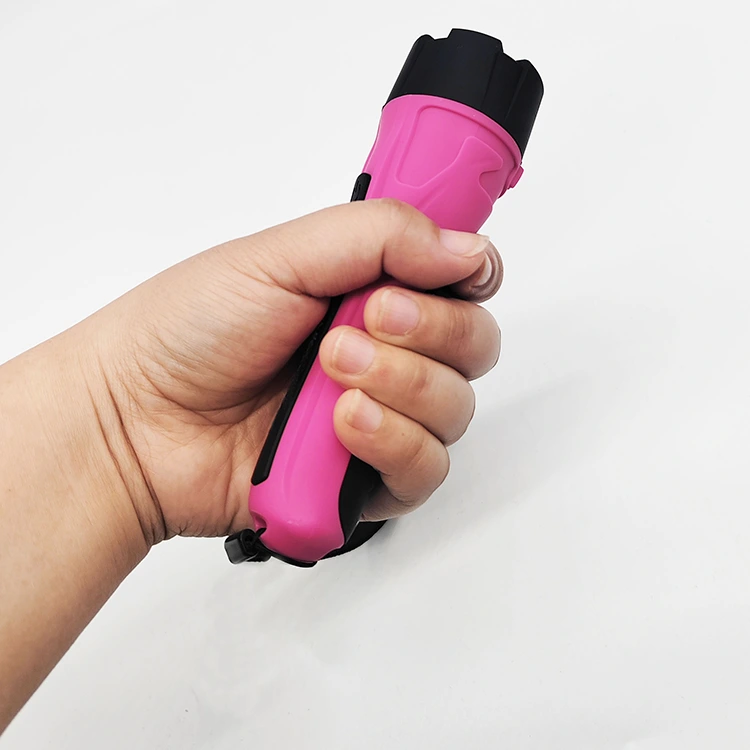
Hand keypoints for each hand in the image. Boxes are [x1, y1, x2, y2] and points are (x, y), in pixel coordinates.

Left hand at [88, 199, 502, 542]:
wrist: (133, 419)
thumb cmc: (187, 331)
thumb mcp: (281, 256)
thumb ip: (378, 238)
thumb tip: (465, 247)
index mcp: (369, 292)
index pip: (462, 283)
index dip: (470, 277)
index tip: (442, 273)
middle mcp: (385, 355)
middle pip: (474, 345)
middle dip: (429, 331)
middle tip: (362, 321)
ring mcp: (380, 419)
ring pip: (456, 409)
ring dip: (403, 384)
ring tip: (331, 373)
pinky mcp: (365, 479)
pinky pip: (426, 470)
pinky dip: (393, 443)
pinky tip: (344, 426)